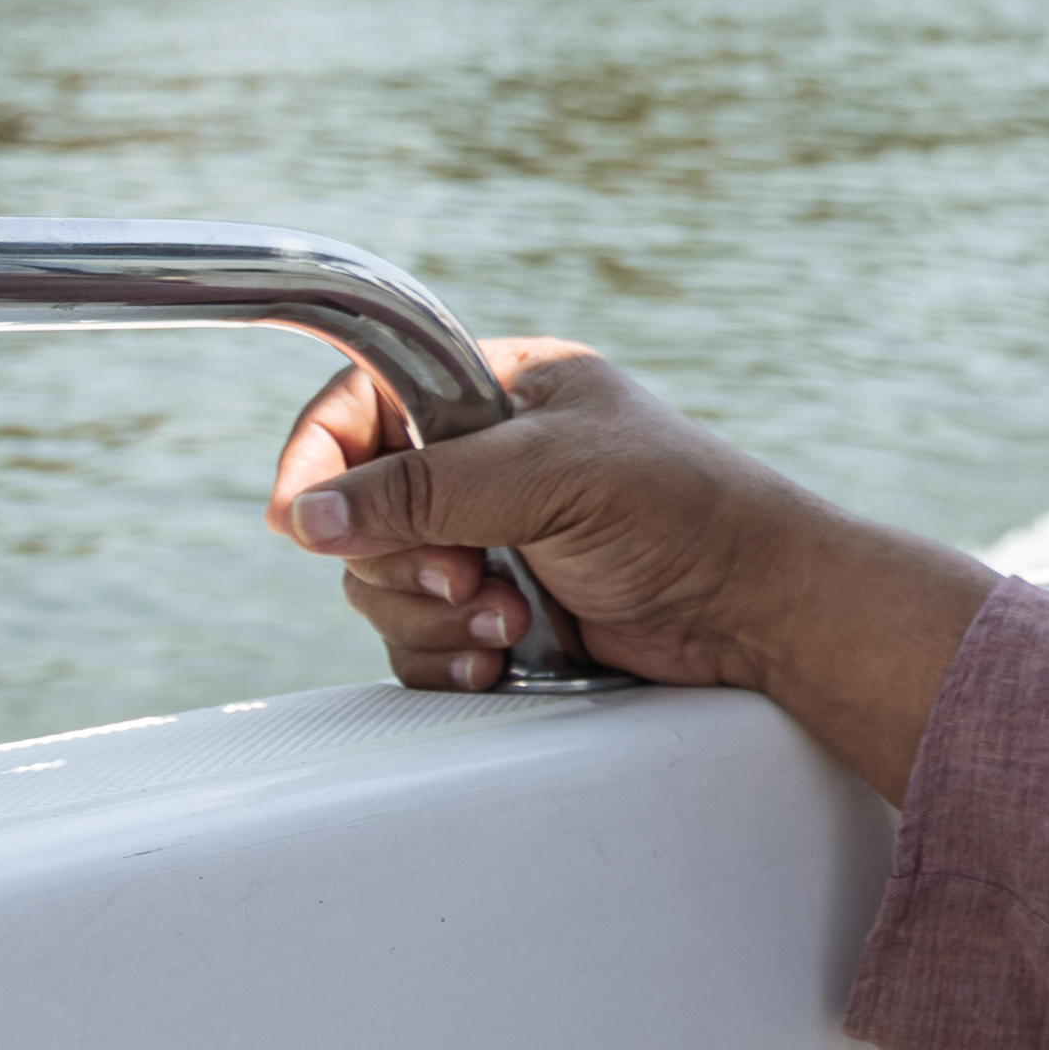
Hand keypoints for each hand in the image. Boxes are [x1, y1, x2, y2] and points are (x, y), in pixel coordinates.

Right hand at [266, 341, 989, 802]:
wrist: (754, 608)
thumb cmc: (681, 511)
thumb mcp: (550, 476)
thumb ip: (426, 491)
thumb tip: (306, 515)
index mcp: (500, 390)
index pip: (366, 401)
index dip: (320, 457)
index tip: (294, 517)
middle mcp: (484, 461)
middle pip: (360, 511)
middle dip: (403, 560)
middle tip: (467, 576)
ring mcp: (487, 539)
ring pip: (382, 585)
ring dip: (433, 616)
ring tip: (510, 620)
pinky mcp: (497, 609)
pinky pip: (419, 641)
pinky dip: (449, 659)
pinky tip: (504, 658)